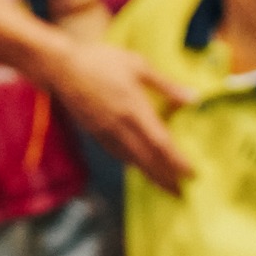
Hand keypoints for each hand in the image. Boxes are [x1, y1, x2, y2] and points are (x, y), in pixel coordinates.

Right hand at [44, 37, 194, 193]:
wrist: (62, 68)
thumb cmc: (103, 61)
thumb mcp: (139, 66)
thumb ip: (166, 86)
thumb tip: (193, 98)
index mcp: (135, 110)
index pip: (161, 144)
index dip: (177, 162)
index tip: (191, 175)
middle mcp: (121, 127)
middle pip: (147, 160)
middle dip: (165, 178)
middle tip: (180, 194)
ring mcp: (106, 132)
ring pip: (131, 160)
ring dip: (149, 174)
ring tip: (164, 184)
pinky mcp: (95, 132)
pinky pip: (117, 153)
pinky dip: (131, 163)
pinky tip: (138, 165)